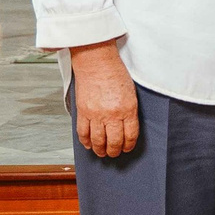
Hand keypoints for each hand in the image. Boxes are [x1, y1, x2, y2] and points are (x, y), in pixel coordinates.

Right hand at [70, 41, 140, 156]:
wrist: (96, 61)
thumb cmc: (115, 73)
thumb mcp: (130, 93)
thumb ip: (129, 111)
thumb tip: (126, 128)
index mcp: (128, 109)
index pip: (130, 136)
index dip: (128, 145)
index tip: (127, 148)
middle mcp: (112, 114)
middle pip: (114, 142)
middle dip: (114, 151)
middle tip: (114, 153)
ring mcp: (96, 114)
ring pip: (98, 141)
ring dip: (100, 150)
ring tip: (101, 152)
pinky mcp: (83, 111)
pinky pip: (83, 132)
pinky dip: (86, 141)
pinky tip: (89, 144)